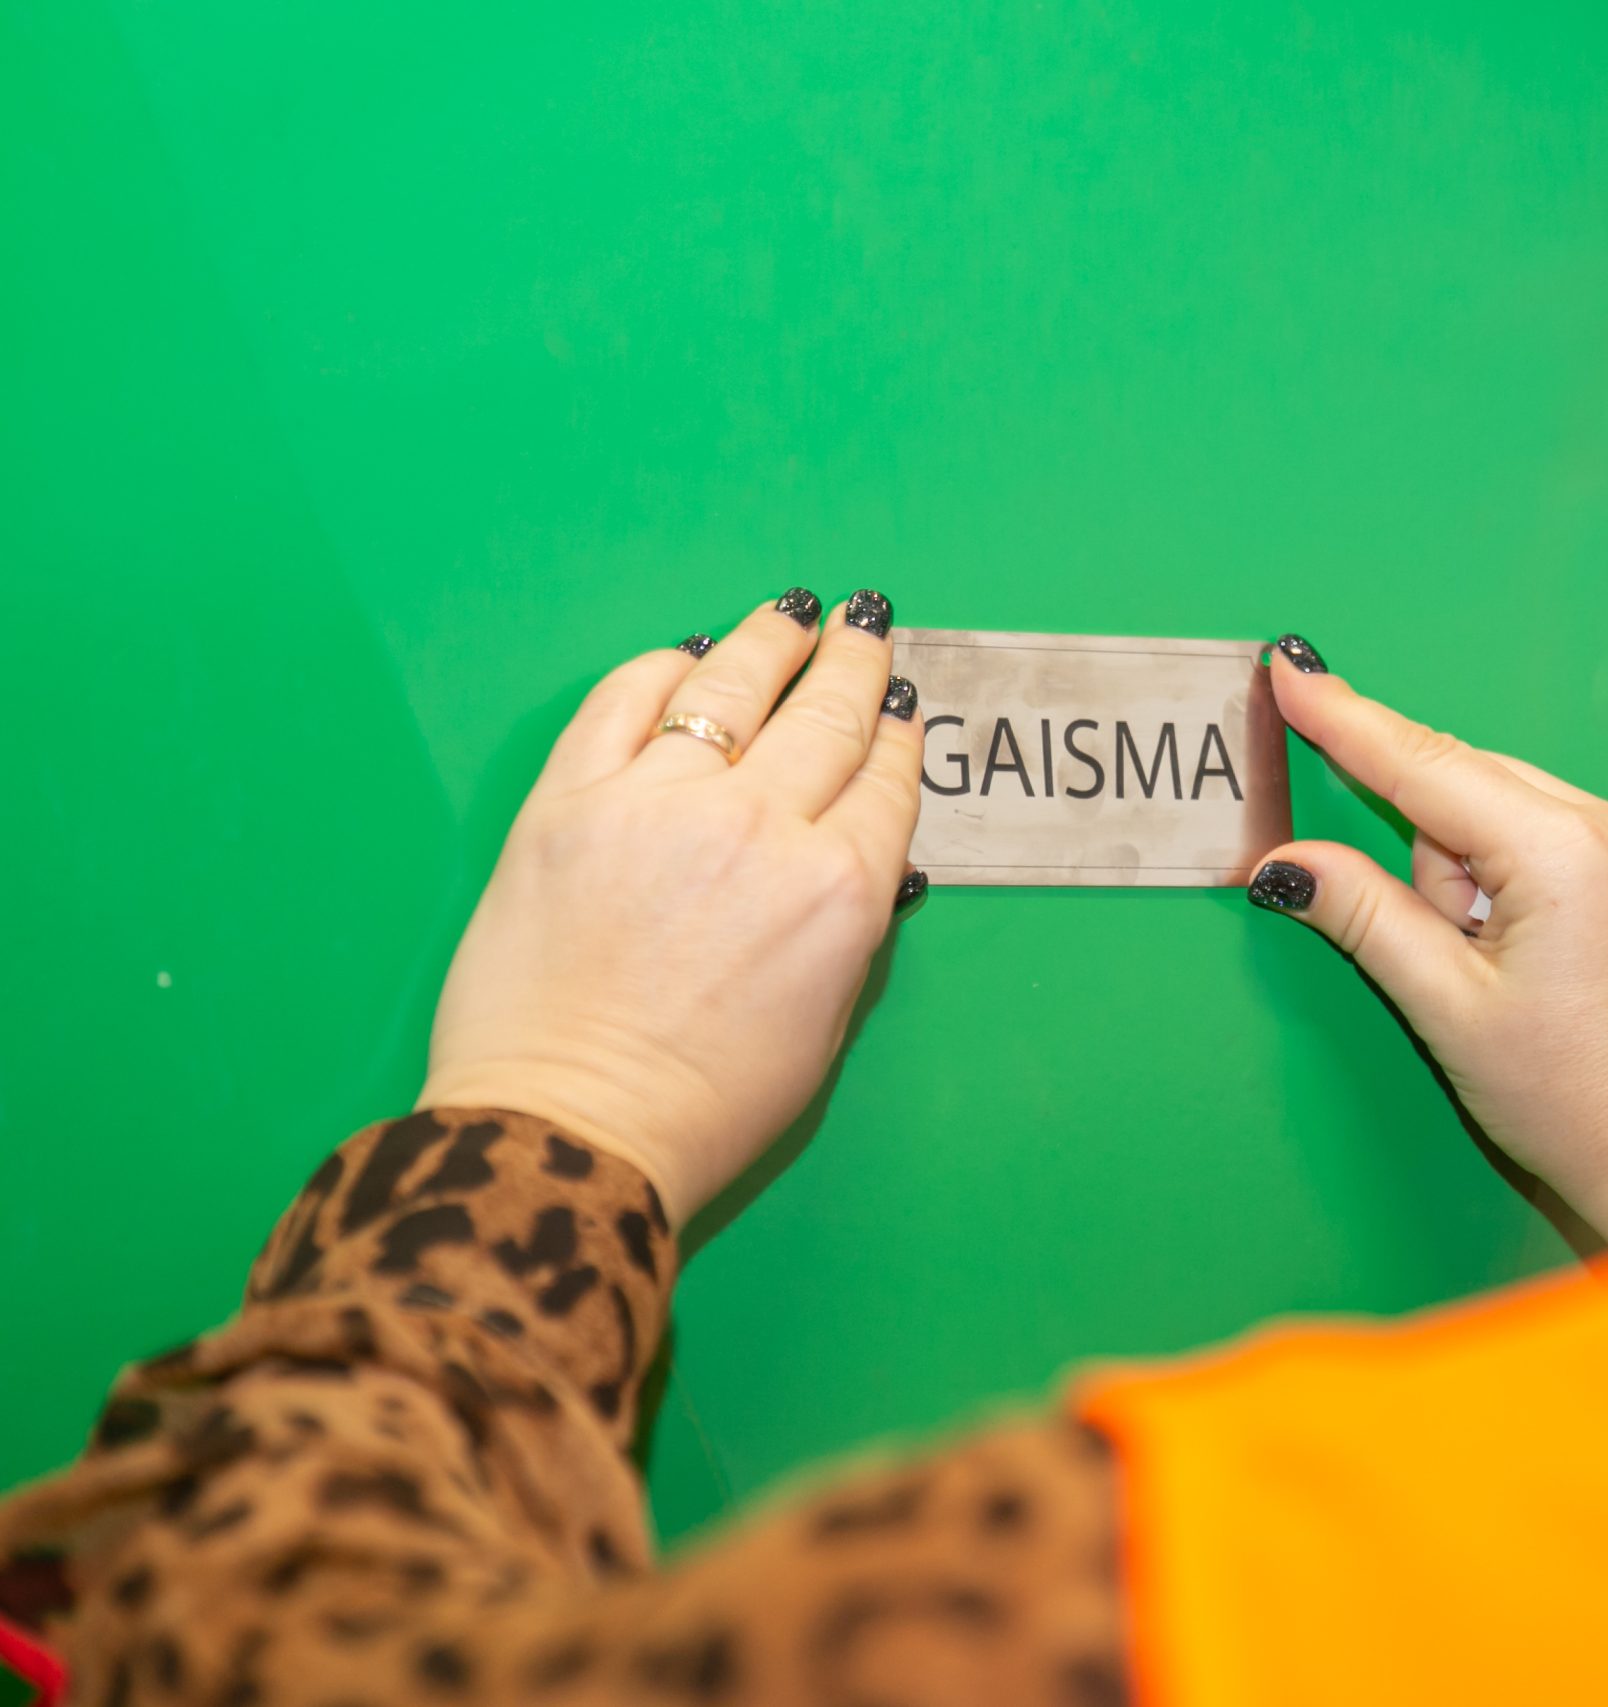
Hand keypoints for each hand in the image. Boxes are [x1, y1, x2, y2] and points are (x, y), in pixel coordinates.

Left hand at [417, 591, 925, 1225]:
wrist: (573, 1127)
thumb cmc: (702, 1106)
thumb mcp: (825, 1024)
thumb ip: (848, 926)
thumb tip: (854, 857)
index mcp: (837, 891)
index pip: (883, 780)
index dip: (893, 734)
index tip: (896, 706)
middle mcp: (760, 829)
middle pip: (824, 716)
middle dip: (851, 662)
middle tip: (862, 625)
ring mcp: (659, 805)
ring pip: (732, 687)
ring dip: (770, 640)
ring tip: (790, 614)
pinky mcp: (569, 803)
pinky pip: (622, 703)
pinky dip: (660, 670)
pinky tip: (684, 658)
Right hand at [1252, 640, 1607, 1252]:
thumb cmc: (1575, 1101)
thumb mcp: (1448, 1010)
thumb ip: (1365, 916)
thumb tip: (1285, 862)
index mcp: (1562, 851)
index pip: (1426, 766)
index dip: (1347, 719)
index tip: (1291, 670)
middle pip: (1470, 790)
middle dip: (1435, 862)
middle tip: (1453, 955)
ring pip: (1513, 815)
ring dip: (1480, 880)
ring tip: (1506, 976)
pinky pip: (1563, 842)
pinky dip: (1526, 885)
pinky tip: (1541, 964)